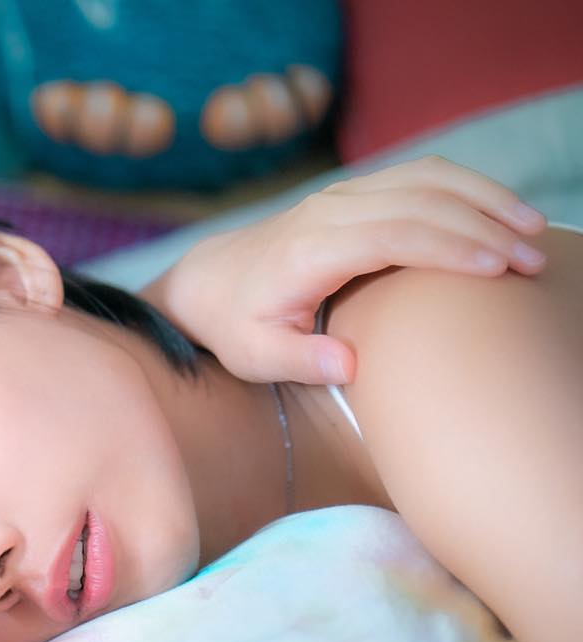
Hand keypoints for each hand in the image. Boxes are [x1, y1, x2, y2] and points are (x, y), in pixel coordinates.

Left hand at [158, 155, 548, 384]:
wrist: (208, 281)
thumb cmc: (236, 324)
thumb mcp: (255, 355)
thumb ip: (300, 360)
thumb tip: (349, 366)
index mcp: (309, 250)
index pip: (392, 235)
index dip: (448, 247)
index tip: (496, 268)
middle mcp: (329, 211)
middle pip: (421, 202)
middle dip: (483, 226)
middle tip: (533, 260)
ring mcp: (342, 195)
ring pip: (426, 178)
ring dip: (484, 198)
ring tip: (532, 229)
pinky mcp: (355, 193)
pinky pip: (418, 175)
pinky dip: (465, 186)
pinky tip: (500, 210)